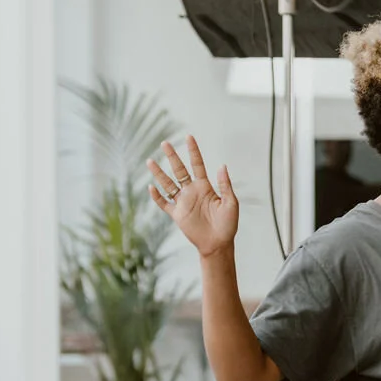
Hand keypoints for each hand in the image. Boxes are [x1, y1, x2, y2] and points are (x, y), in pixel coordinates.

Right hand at [149, 136, 238, 258]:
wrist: (218, 244)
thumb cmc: (227, 224)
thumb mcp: (230, 203)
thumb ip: (225, 185)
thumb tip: (222, 166)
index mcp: (205, 187)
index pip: (197, 164)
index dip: (193, 151)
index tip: (189, 137)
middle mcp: (192, 191)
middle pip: (179, 170)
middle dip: (172, 157)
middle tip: (165, 143)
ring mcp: (183, 202)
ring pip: (168, 184)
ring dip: (159, 173)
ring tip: (150, 161)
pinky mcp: (177, 215)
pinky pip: (164, 204)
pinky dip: (157, 197)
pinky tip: (151, 187)